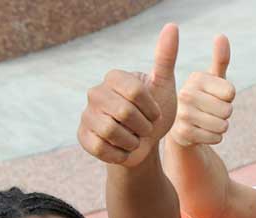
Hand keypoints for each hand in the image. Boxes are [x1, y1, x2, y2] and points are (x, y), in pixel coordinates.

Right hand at [77, 23, 178, 166]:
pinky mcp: (83, 137)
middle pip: (124, 112)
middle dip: (143, 127)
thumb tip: (172, 26)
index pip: (135, 92)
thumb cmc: (155, 115)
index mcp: (114, 77)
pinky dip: (120, 154)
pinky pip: (102, 148)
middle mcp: (95, 92)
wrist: (145, 146)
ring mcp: (86, 114)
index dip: (151, 110)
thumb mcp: (164, 87)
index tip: (154, 114)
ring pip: (113, 131)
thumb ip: (166, 58)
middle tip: (144, 128)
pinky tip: (124, 149)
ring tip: (134, 138)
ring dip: (133, 141)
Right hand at [169, 35, 235, 146]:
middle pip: (227, 111)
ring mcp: (183, 114)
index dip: (228, 98)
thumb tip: (221, 36)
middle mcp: (186, 94)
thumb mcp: (213, 79)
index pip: (230, 93)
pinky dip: (214, 137)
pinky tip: (202, 132)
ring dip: (221, 127)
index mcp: (196, 79)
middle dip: (225, 114)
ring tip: (207, 121)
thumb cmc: (204, 98)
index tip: (216, 96)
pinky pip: (216, 138)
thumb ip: (220, 60)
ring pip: (223, 126)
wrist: (182, 125)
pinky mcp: (183, 133)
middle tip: (211, 111)